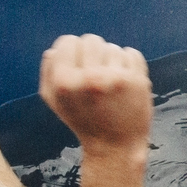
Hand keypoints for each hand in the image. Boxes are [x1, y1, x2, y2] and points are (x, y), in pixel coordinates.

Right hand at [40, 34, 150, 154]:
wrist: (115, 146)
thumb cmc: (83, 121)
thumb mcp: (55, 101)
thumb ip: (48, 73)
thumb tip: (55, 50)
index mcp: (64, 82)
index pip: (67, 41)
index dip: (73, 51)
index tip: (78, 64)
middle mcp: (89, 78)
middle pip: (91, 40)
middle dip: (93, 54)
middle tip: (96, 73)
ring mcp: (116, 79)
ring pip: (112, 47)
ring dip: (112, 61)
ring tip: (110, 82)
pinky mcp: (137, 81)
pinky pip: (132, 53)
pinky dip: (129, 64)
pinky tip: (124, 82)